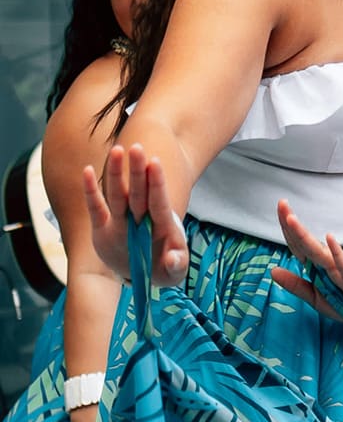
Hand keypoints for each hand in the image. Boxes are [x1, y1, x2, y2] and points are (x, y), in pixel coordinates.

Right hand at [84, 144, 188, 285]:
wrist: (143, 273)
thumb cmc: (164, 267)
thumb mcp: (174, 272)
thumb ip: (176, 265)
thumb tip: (173, 259)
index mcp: (160, 226)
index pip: (158, 201)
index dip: (156, 183)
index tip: (154, 162)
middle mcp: (140, 219)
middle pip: (139, 192)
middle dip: (138, 171)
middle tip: (136, 148)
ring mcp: (121, 222)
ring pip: (118, 194)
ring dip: (116, 174)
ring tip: (116, 150)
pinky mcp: (103, 229)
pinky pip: (96, 208)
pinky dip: (91, 191)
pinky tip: (87, 171)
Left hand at [271, 200, 342, 324]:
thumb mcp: (316, 298)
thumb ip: (296, 286)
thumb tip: (273, 271)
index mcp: (316, 267)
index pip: (297, 245)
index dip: (286, 228)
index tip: (280, 207)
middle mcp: (327, 264)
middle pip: (305, 243)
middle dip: (291, 224)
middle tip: (281, 202)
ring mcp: (341, 270)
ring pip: (319, 252)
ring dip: (304, 236)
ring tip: (291, 219)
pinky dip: (336, 252)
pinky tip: (329, 238)